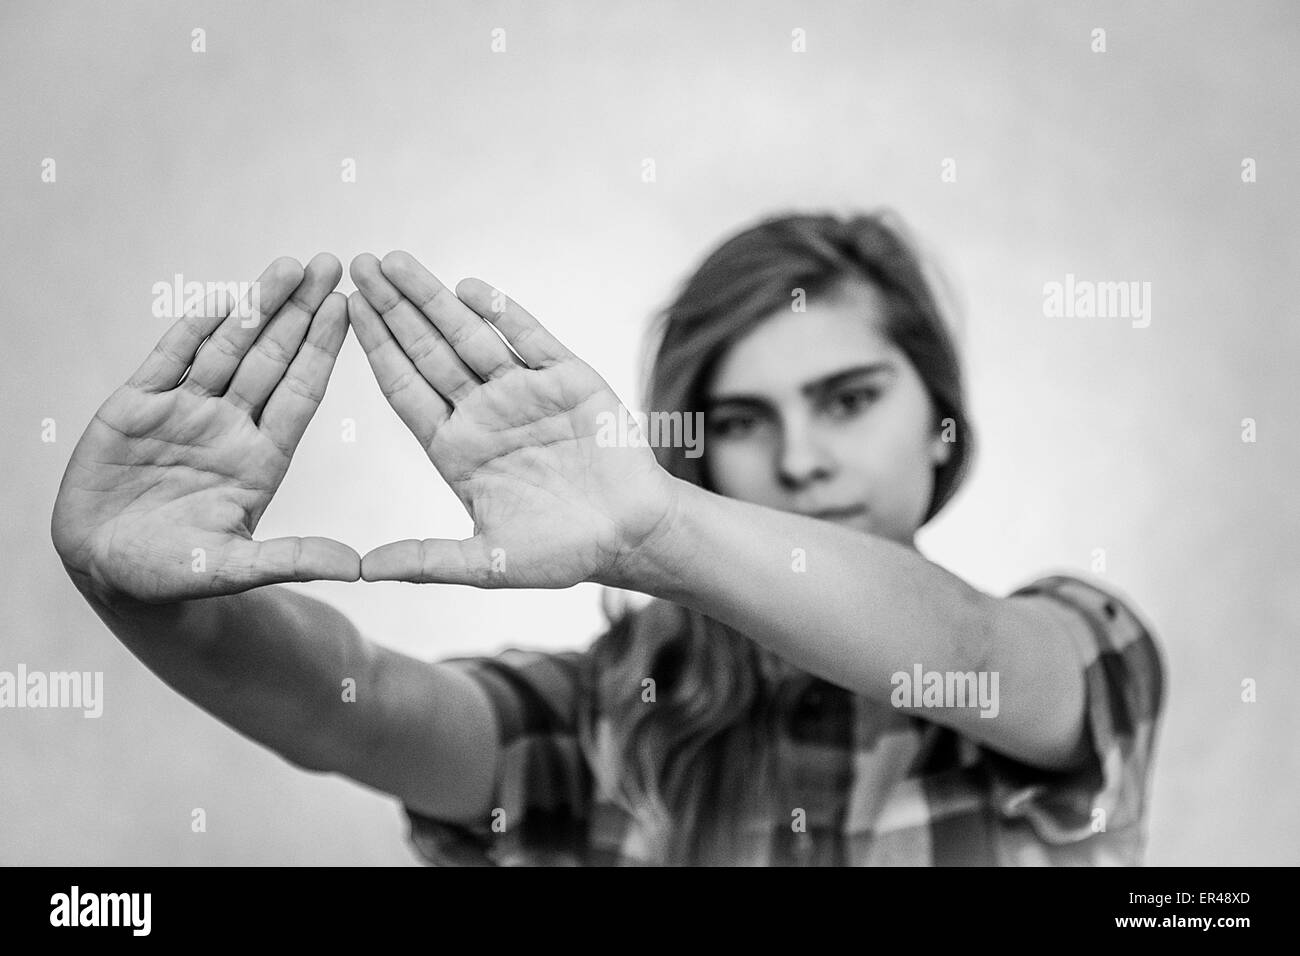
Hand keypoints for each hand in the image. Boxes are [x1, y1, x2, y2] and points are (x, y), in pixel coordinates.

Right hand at [51, 254, 359, 604]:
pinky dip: (192, 328)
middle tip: (329, 264)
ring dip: (255, 308)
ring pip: (226, 349)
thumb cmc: (174, 574)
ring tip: (286, 267)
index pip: (301, 392)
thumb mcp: (237, 567)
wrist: (105, 571)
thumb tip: (357, 569)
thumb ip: (293, 559)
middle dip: (300, 312)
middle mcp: (230, 427)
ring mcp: (184, 413)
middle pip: (272, 358)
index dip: (324, 349)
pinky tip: (221, 298)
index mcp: (262, 459)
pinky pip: (168, 360)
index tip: (348, 308)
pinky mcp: (136, 408)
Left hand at [347, 251, 680, 588]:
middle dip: (395, 310)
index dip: (376, 349)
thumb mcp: (486, 561)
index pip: (405, 390)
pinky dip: (502, 313)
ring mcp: (523, 392)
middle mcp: (483, 413)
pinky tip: (470, 288)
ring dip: (434, 300)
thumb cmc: (562, 553)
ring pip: (470, 336)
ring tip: (397, 262)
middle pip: (428, 352)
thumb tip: (361, 572)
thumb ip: (426, 559)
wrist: (632, 536)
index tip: (346, 311)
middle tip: (360, 266)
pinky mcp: (567, 378)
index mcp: (456, 450)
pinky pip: (528, 338)